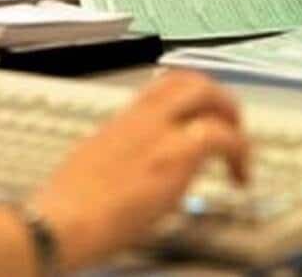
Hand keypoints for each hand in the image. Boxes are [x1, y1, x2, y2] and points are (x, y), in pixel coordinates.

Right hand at [28, 72, 248, 270]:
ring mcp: (159, 132)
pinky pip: (221, 136)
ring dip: (232, 119)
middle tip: (231, 125)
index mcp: (121, 121)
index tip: (202, 114)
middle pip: (189, 79)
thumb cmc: (67, 209)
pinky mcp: (175, 155)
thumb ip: (118, 159)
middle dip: (218, 98)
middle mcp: (141, 119)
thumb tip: (130, 171)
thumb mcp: (92, 167)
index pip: (162, 87)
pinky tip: (240, 177)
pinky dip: (240, 151)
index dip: (189, 96)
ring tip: (241, 152)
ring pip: (207, 94)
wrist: (60, 221)